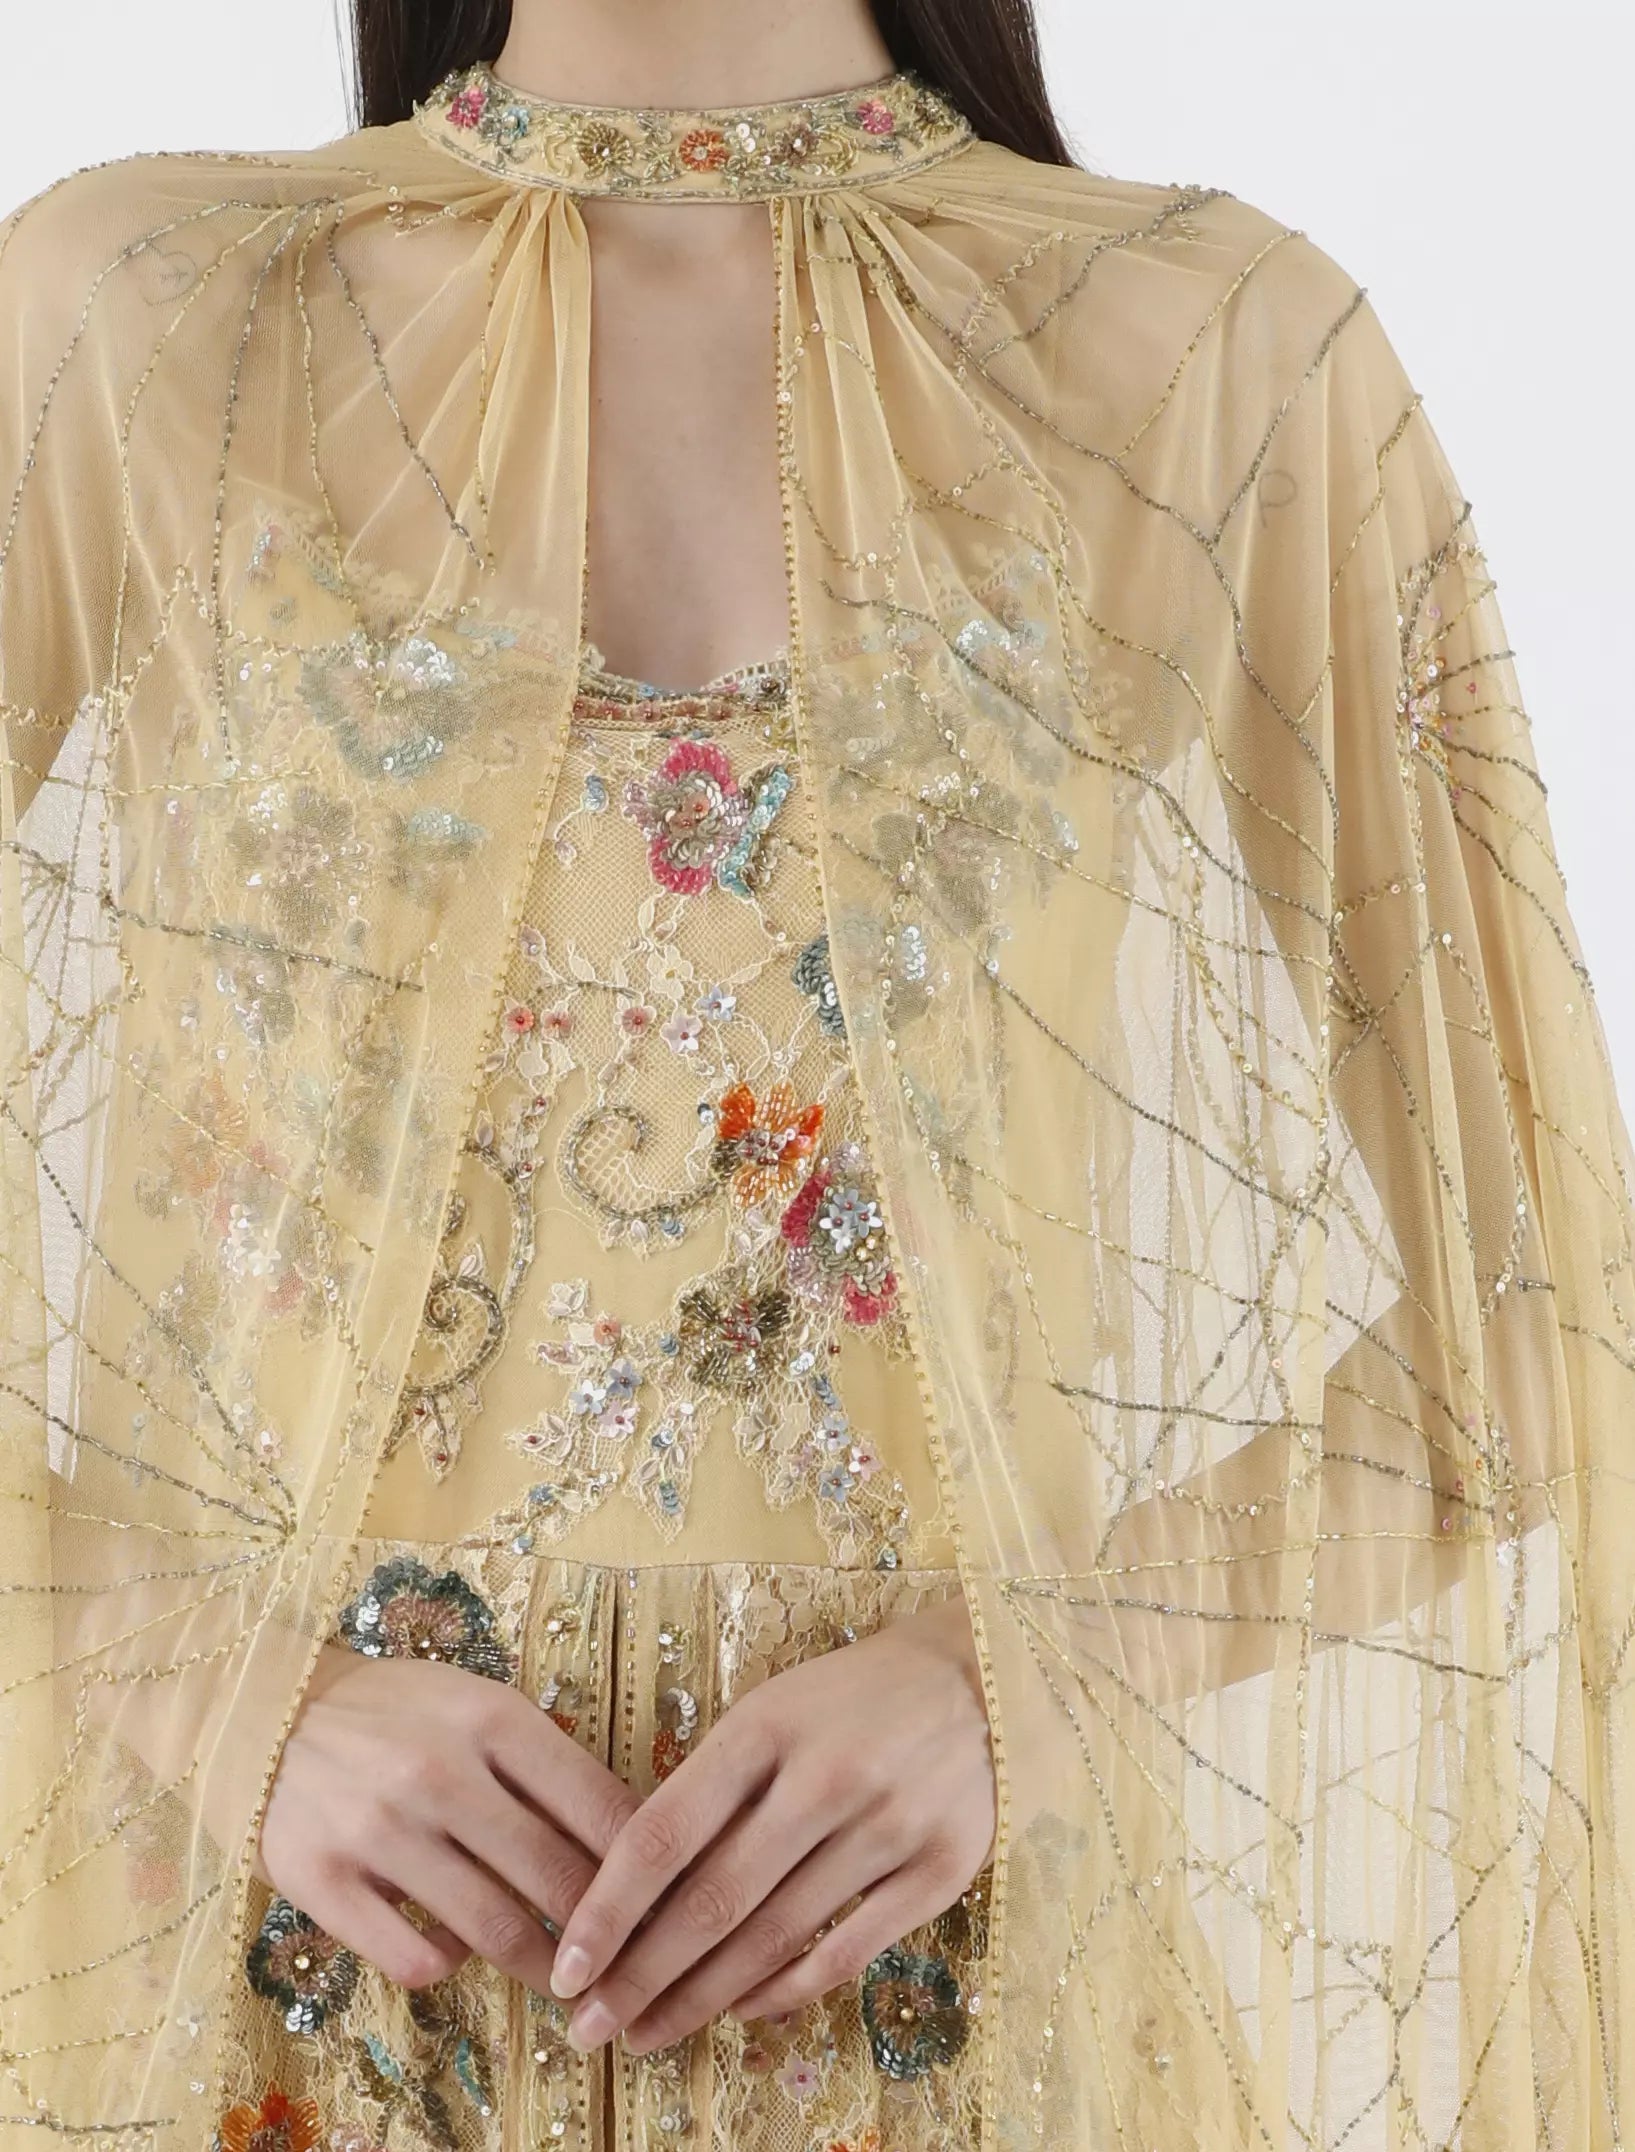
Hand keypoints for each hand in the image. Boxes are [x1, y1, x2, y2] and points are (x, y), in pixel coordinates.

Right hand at [256, 1641, 640, 1992]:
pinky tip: (457, 1952)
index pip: (598, 1804)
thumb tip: (624, 1833)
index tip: (668, 1900)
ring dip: (545, 1967)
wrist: (264, 1711)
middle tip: (633, 1963)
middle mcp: (440, 1773)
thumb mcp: (475, 1703)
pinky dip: (449, 1966)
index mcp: (492, 1719)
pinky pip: (414, 1957)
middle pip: (556, 1875)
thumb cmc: (392, 1710)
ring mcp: (380, 1831)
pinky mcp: (324, 1882)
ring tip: (571, 1987)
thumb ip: (541, 1761)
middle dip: (606, 1931)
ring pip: (494, 1929)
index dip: (644, 1865)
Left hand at [547, 1592, 994, 2055]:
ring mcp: (887, 1828)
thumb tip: (632, 1890)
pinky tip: (739, 2012)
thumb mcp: (772, 1711)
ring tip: (647, 2033)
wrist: (978, 1680)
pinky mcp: (938, 1872)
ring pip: (773, 1938)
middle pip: (713, 1900)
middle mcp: (825, 1778)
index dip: (608, 1908)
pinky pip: (844, 1954)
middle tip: (591, 2027)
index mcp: (767, 1727)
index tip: (567, 1966)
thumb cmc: (849, 1701)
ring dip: (699, 1999)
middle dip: (641, 1975)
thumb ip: (713, 1789)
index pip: (665, 1831)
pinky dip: (783, 1992)